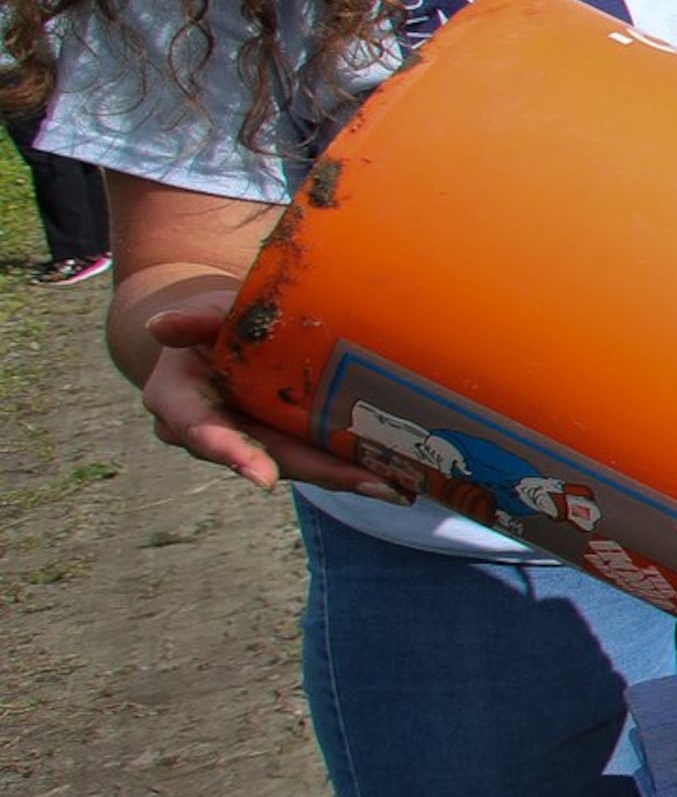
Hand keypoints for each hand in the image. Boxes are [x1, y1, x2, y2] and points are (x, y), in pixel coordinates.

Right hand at [138, 303, 395, 496]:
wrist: (215, 335)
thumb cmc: (211, 319)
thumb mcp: (205, 312)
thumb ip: (193, 319)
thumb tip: (160, 326)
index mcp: (179, 401)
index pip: (203, 430)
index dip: (232, 453)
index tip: (262, 476)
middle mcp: (208, 434)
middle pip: (268, 457)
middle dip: (320, 473)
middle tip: (374, 483)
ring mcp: (246, 443)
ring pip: (296, 464)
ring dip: (345, 476)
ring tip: (395, 484)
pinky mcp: (279, 444)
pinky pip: (313, 457)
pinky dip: (349, 465)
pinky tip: (394, 477)